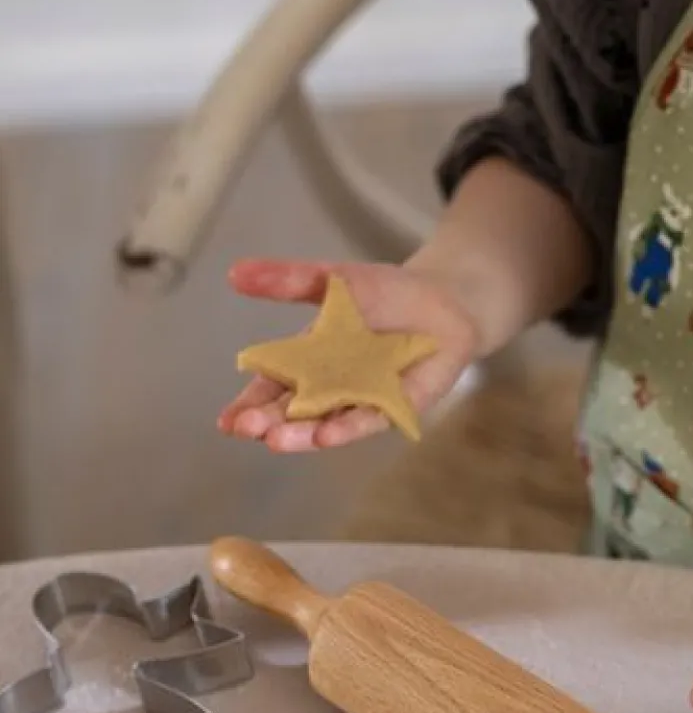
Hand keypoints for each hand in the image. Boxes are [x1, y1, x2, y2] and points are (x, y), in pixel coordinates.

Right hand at [218, 257, 479, 452]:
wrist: (446, 299)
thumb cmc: (385, 293)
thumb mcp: (332, 280)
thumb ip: (288, 279)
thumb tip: (234, 272)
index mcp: (307, 363)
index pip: (270, 390)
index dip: (248, 406)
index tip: (226, 421)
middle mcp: (330, 389)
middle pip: (293, 414)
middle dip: (269, 423)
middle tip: (247, 429)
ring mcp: (362, 401)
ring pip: (326, 425)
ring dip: (301, 435)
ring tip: (276, 441)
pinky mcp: (396, 407)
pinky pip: (370, 421)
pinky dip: (347, 427)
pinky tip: (326, 435)